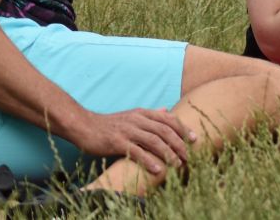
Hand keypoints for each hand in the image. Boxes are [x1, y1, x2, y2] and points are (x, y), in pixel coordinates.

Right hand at [71, 107, 194, 174]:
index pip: (168, 119)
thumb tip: (166, 110)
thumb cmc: (109, 124)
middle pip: (165, 130)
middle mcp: (137, 119)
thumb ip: (150, 114)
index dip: (183, 129)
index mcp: (142, 113)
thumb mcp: (131, 115)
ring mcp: (127, 130)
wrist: (84, 125)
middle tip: (189, 156)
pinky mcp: (117, 142)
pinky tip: (158, 169)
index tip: (195, 139)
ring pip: (154, 141)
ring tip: (178, 164)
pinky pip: (137, 151)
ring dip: (169, 153)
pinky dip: (149, 160)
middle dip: (180, 144)